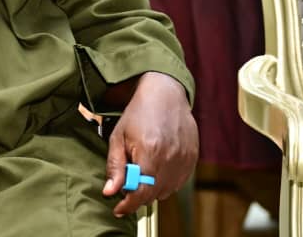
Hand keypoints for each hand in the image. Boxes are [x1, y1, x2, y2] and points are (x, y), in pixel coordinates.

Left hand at [102, 72, 197, 216]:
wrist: (165, 94)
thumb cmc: (139, 113)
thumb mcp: (119, 137)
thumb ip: (115, 166)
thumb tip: (109, 191)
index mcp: (150, 153)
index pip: (140, 193)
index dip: (128, 205)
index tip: (118, 208)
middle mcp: (170, 159)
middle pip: (153, 195)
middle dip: (137, 195)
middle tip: (127, 183)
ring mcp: (184, 160)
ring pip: (166, 191)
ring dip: (152, 189)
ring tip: (143, 169)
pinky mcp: (192, 159)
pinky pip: (178, 183)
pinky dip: (166, 182)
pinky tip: (157, 166)